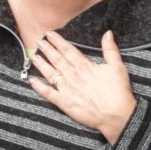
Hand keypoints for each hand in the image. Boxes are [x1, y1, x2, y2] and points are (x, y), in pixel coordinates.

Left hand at [29, 30, 136, 144]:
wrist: (117, 116)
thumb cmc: (119, 92)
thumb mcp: (118, 67)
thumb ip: (110, 49)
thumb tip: (108, 33)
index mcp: (84, 66)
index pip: (68, 50)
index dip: (57, 41)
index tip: (49, 34)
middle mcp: (73, 76)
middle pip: (56, 59)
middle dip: (46, 49)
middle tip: (38, 41)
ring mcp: (67, 89)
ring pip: (50, 73)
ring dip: (41, 64)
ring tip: (33, 56)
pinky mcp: (64, 102)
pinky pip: (48, 93)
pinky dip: (39, 87)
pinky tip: (31, 81)